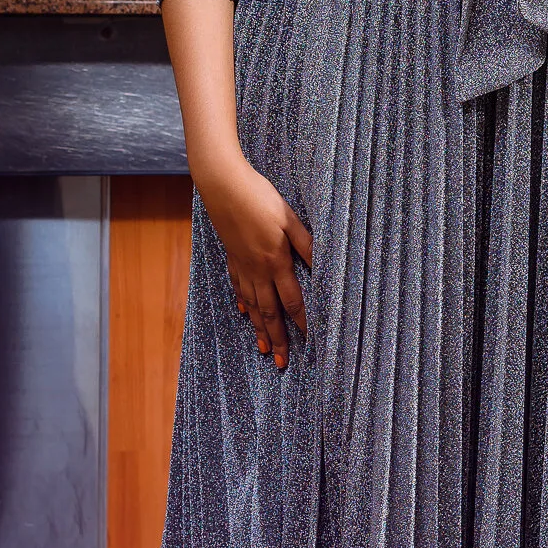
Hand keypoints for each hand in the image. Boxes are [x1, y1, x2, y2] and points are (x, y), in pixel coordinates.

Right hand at [197, 158, 312, 368]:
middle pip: (269, 311)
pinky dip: (242, 302)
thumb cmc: (260, 198)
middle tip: (281, 363)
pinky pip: (238, 286)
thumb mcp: (290, 219)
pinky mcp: (231, 256)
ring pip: (251, 304)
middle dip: (276, 338)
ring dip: (258, 328)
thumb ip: (307, 244)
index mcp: (275, 261)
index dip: (301, 322)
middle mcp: (257, 269)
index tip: (309, 343)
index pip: (292, 300)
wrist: (222, 184)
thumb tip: (325, 267)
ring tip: (263, 349)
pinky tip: (244, 312)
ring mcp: (241, 264)